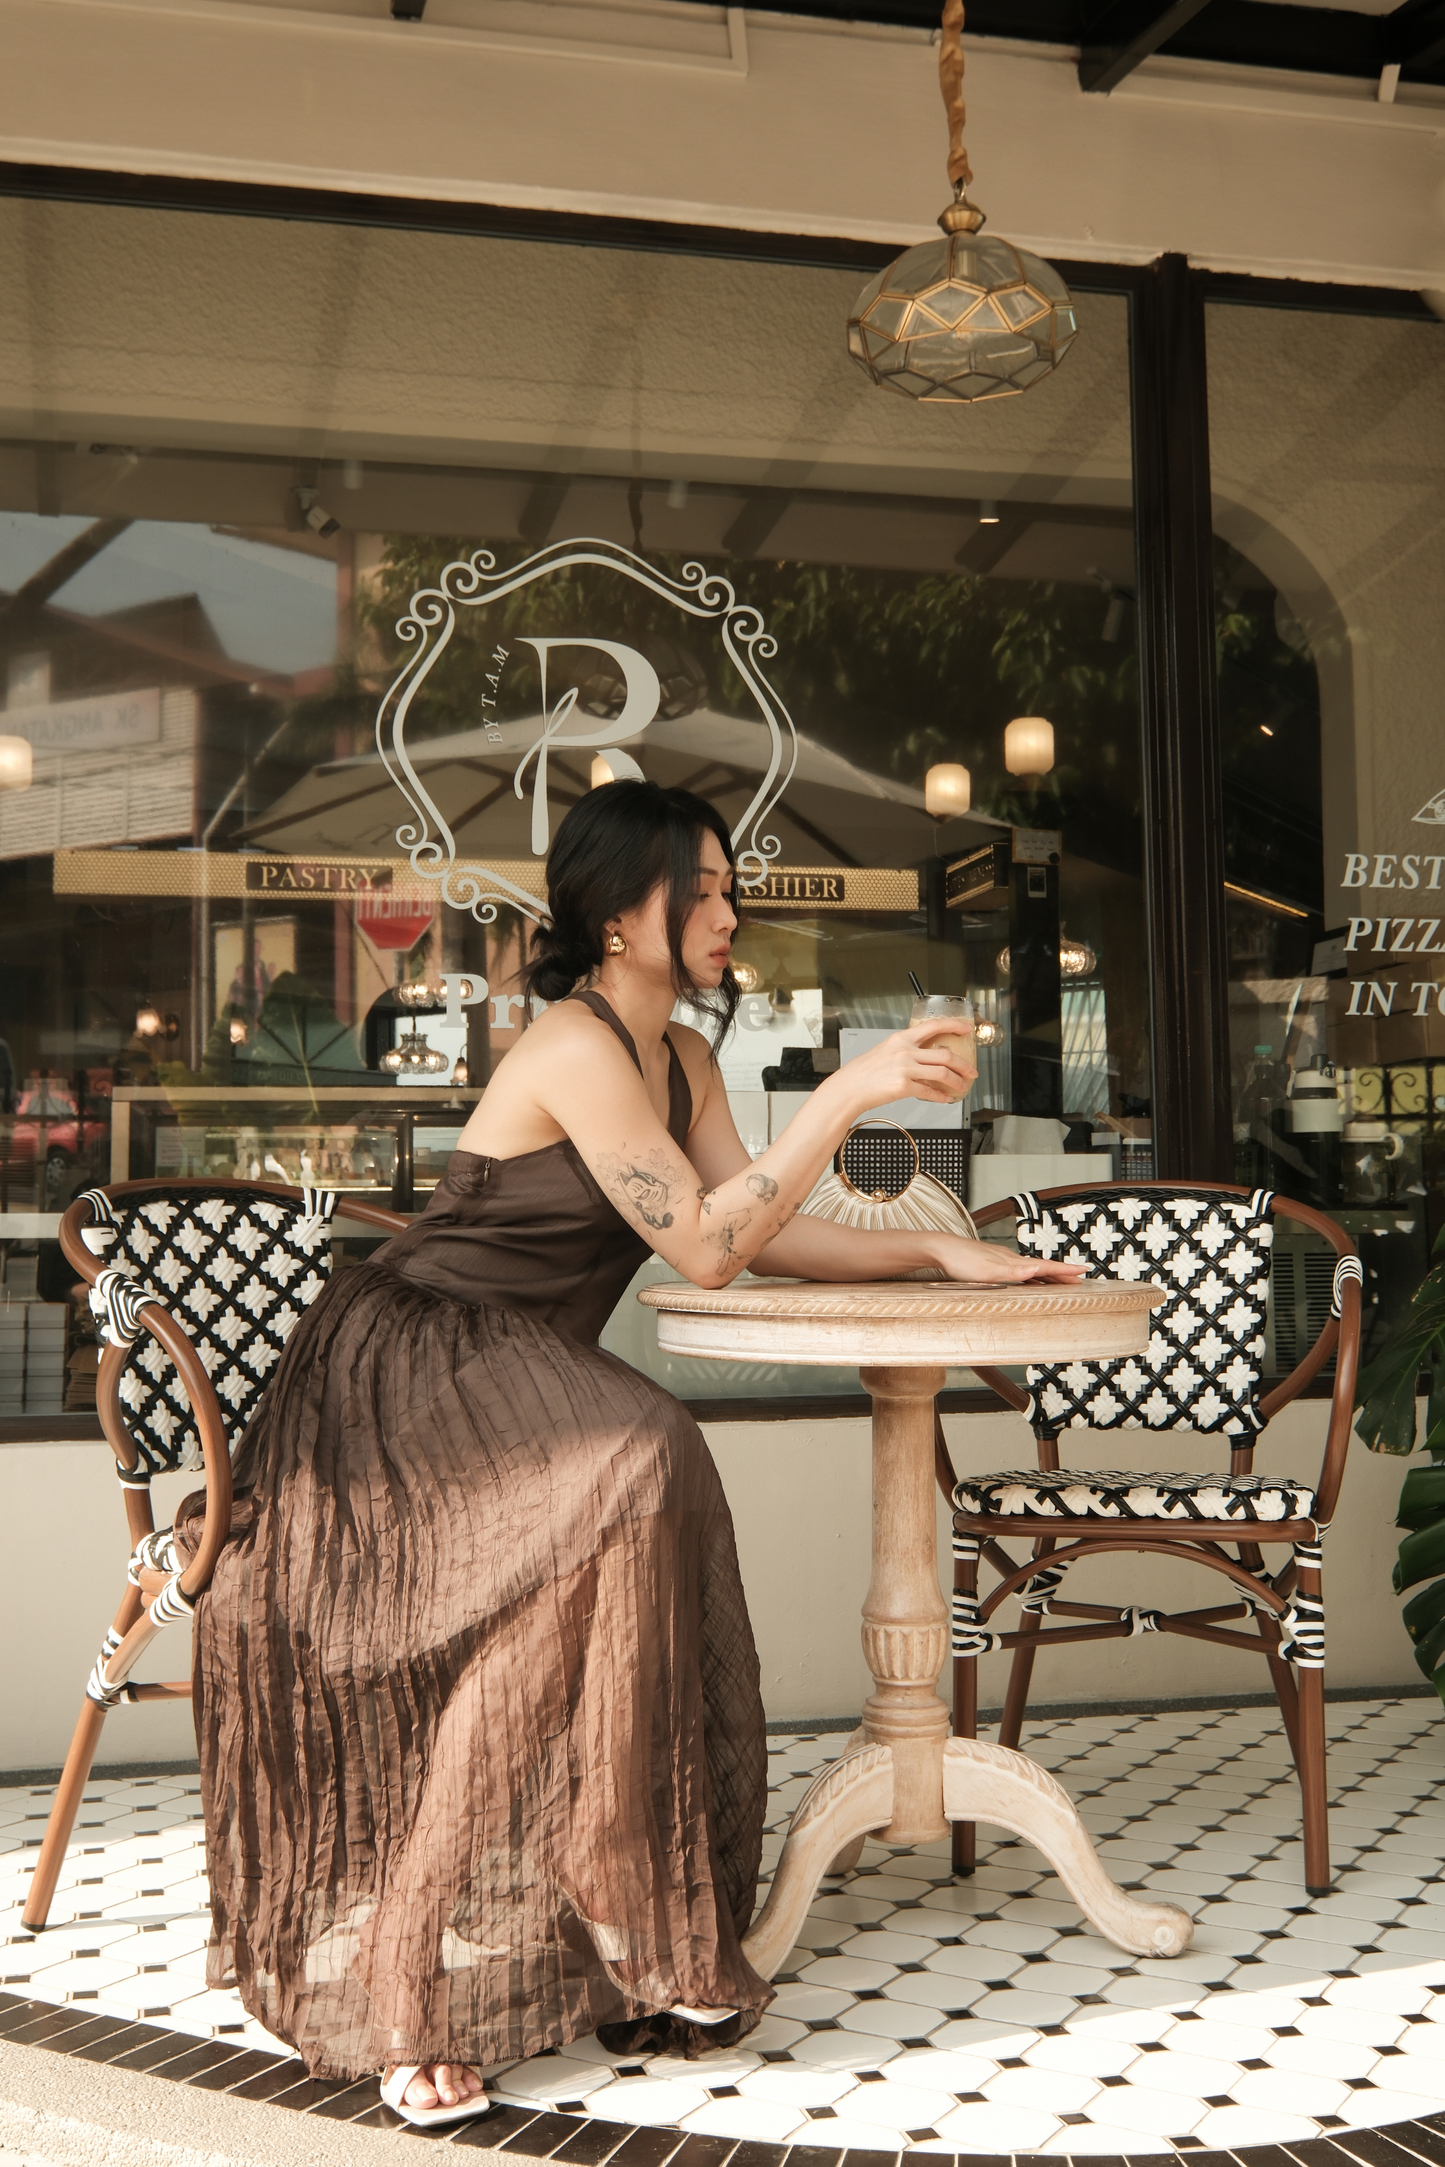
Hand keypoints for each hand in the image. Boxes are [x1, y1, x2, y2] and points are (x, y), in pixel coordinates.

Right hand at [827, 1020, 977, 1117]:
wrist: (849, 1088)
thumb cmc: (864, 1072)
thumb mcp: (885, 1051)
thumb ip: (905, 1049)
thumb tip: (925, 1054)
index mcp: (901, 1038)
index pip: (934, 1026)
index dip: (954, 1026)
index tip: (966, 1029)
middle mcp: (905, 1051)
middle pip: (945, 1054)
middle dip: (963, 1064)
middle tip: (971, 1071)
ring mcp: (905, 1069)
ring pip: (942, 1073)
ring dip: (957, 1081)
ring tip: (962, 1086)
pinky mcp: (903, 1087)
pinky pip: (930, 1092)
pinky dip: (941, 1096)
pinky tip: (945, 1098)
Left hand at [930, 1234, 1086, 1285]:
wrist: (940, 1248)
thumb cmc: (960, 1260)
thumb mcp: (986, 1271)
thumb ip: (1012, 1272)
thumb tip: (1036, 1269)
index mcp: (1013, 1262)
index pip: (1045, 1267)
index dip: (1065, 1270)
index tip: (1083, 1271)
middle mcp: (1010, 1259)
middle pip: (1042, 1268)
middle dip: (1062, 1274)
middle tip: (1080, 1279)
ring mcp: (1002, 1260)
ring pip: (1031, 1269)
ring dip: (1048, 1276)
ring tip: (1060, 1281)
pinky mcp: (992, 1263)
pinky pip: (1019, 1271)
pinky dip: (1031, 1276)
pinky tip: (1028, 1280)